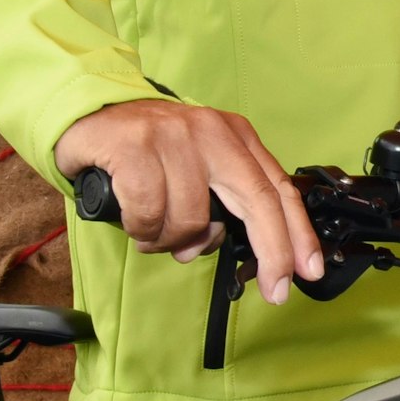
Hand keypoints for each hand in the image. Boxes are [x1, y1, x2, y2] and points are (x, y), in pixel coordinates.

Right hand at [53, 100, 324, 304]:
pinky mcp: (136, 146)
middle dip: (273, 250)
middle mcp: (214, 133)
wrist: (91, 112)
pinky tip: (135, 220)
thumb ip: (217, 202)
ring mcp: (176, 137)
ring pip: (193, 218)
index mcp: (236, 137)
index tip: (308, 269)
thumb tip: (211, 247)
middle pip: (257, 200)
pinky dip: (142, 230)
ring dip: (173, 242)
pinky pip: (150, 213)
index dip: (297, 232)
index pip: (278, 188)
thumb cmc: (148, 149)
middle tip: (274, 288)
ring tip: (155, 233)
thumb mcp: (197, 165)